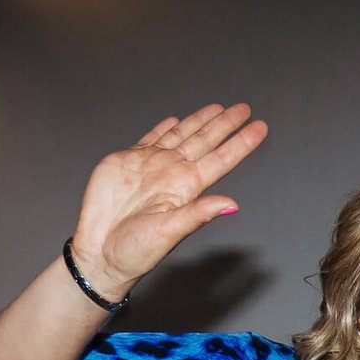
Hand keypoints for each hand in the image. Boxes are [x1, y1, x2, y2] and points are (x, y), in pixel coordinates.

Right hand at [69, 103, 269, 295]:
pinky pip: (150, 139)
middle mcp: (172, 173)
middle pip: (205, 141)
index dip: (240, 143)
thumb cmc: (135, 250)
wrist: (100, 252)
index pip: (221, 159)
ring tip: (218, 109)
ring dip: (199, 121)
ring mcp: (151, 165)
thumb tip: (231, 204)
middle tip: (243, 108)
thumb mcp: (170, 232)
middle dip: (225, 124)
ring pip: (182, 135)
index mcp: (186, 187)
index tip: (259, 128)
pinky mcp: (127, 162)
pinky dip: (163, 128)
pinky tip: (175, 120)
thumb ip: (199, 214)